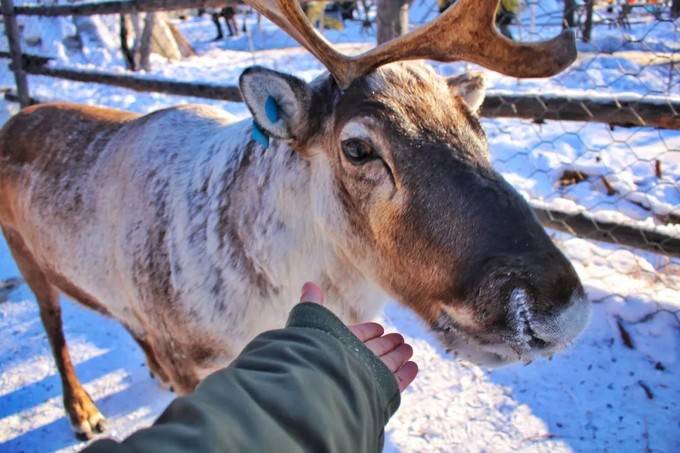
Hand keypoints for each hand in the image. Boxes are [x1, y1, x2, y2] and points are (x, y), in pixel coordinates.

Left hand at [300, 282, 417, 391]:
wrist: (319, 385)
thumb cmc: (313, 351)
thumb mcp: (311, 320)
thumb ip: (312, 303)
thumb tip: (308, 284)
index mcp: (335, 346)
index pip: (356, 336)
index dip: (368, 332)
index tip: (379, 328)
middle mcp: (351, 363)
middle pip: (373, 351)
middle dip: (386, 344)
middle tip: (399, 337)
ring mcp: (365, 379)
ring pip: (386, 365)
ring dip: (399, 356)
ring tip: (409, 348)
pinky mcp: (379, 393)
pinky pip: (395, 382)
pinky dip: (405, 374)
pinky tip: (413, 366)